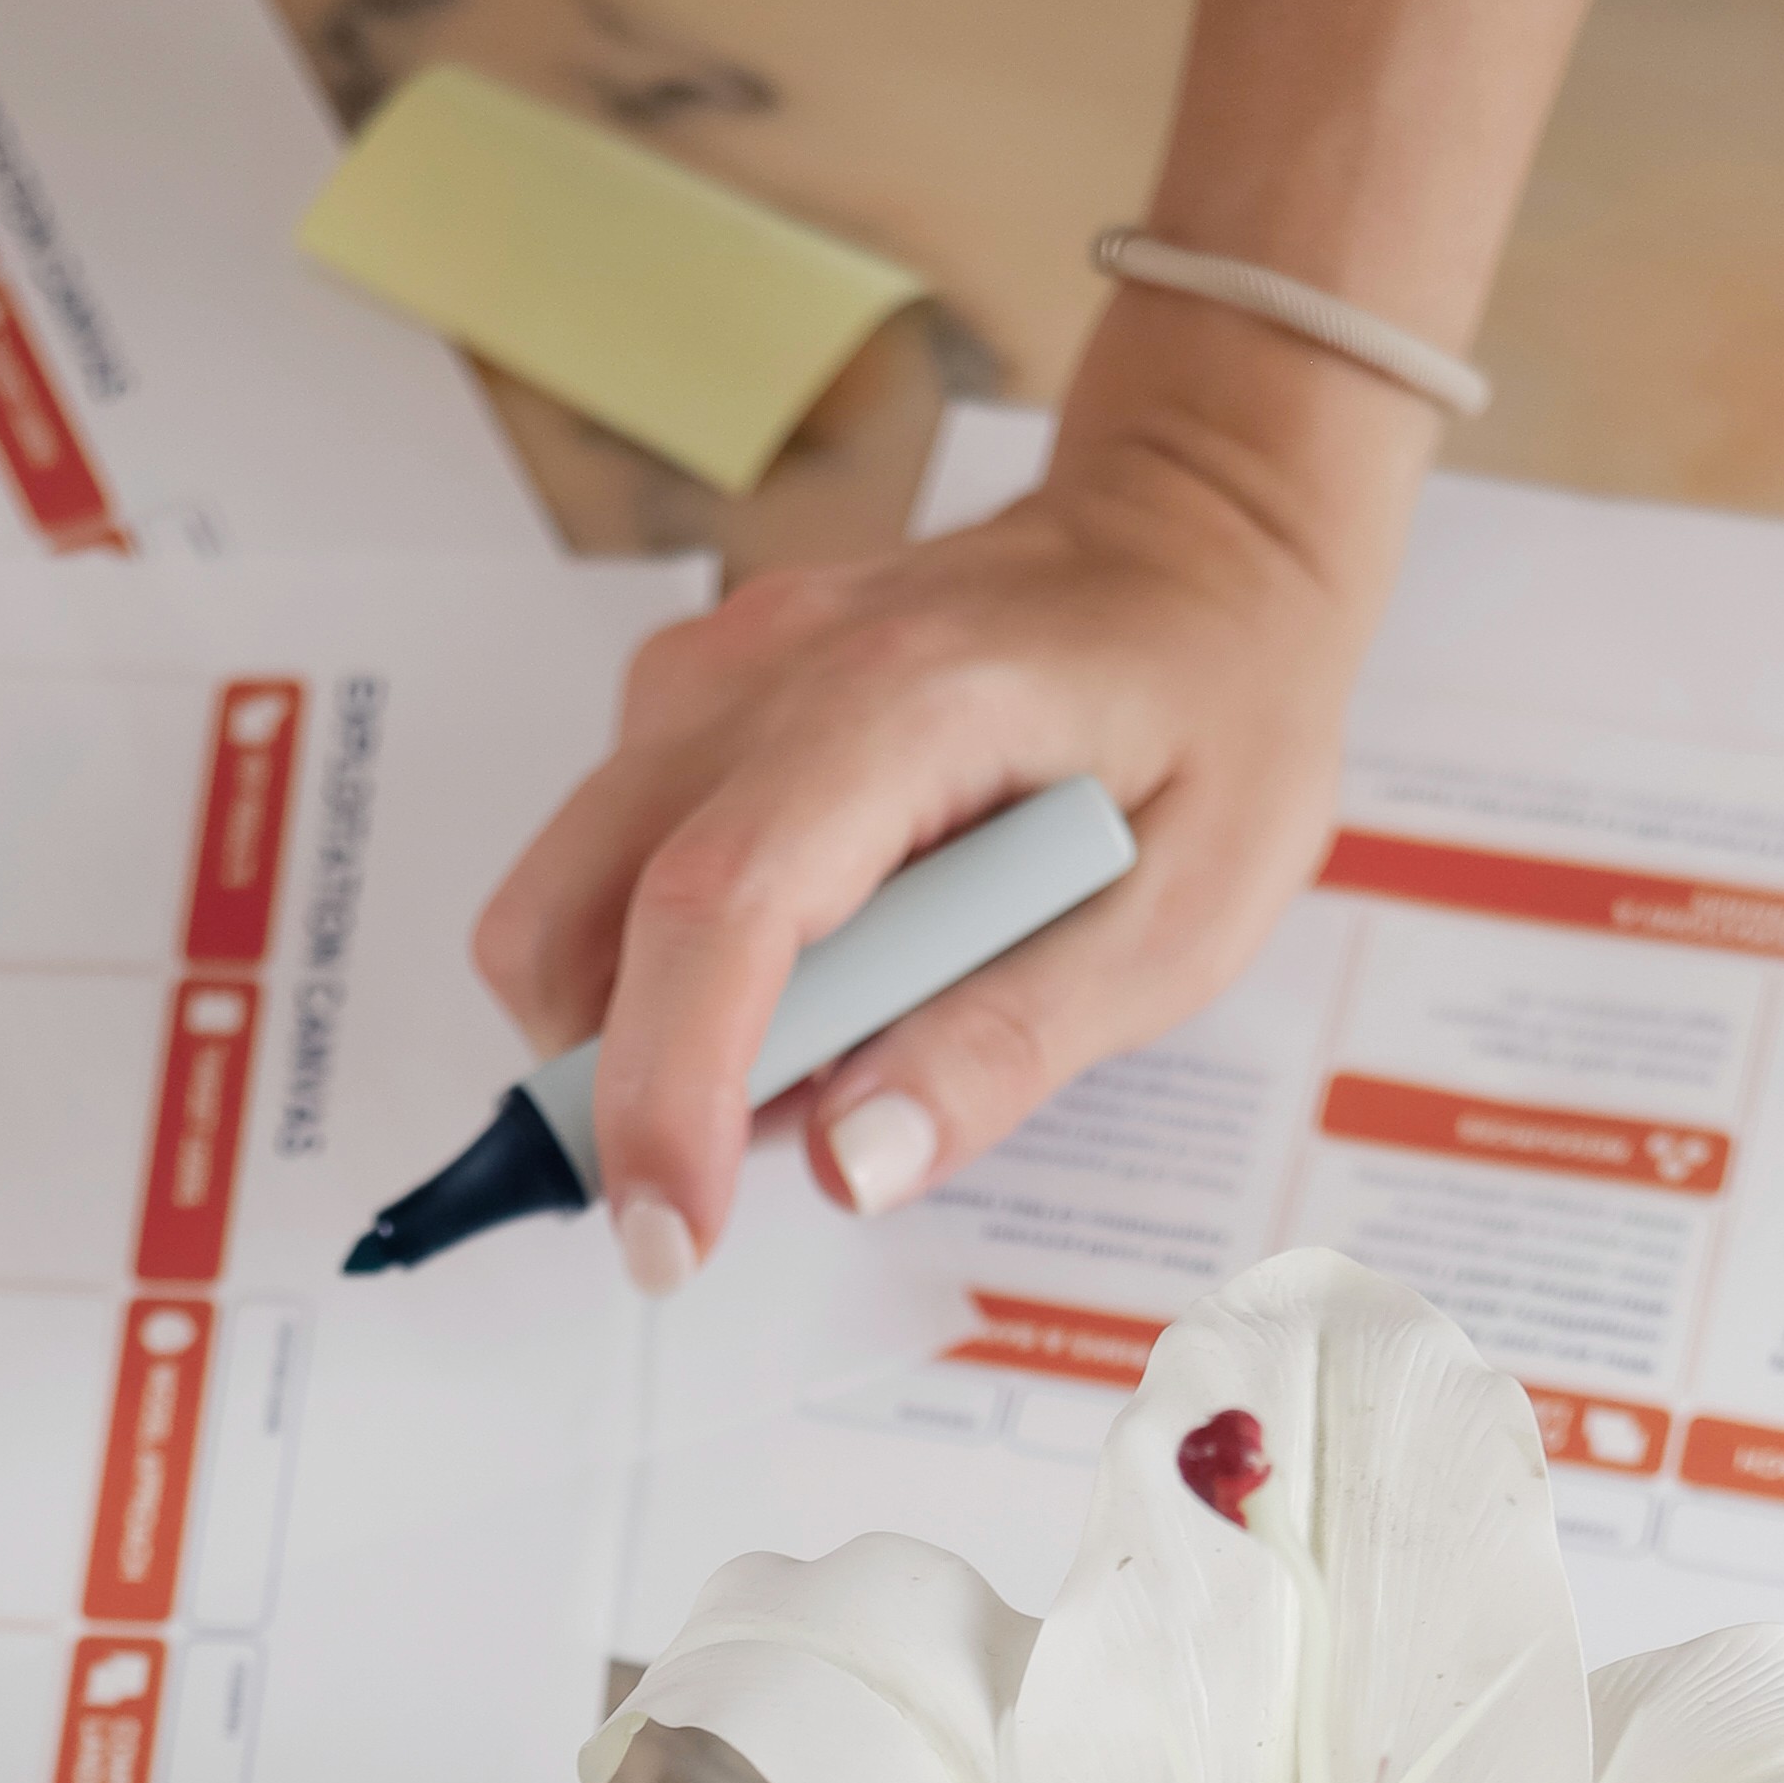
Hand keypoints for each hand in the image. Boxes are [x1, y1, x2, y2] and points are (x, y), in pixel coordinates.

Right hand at [476, 312, 1435, 1275]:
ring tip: (831, 1034)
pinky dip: (675, 963)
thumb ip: (1011, 1045)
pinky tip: (818, 960)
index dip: (662, 1095)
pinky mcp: (691, 701)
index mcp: (900, 710)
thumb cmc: (1213, 716)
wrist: (1194, 545)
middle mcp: (765, 672)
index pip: (716, 911)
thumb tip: (852, 1164)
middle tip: (761, 1147)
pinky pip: (612, 868)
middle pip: (571, 918)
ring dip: (650, 1025)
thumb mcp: (1182, 920)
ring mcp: (712, 674)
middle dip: (617, 1083)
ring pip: (570, 903)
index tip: (665, 1237)